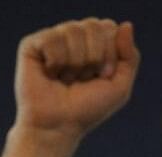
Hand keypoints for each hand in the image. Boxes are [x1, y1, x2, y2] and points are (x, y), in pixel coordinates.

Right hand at [15, 19, 138, 141]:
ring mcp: (52, 39)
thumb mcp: (119, 86)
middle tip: (84, 79)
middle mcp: (74, 37)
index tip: (103, 76)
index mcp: (95, 43)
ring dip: (74, 63)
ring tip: (66, 79)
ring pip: (72, 30)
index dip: (110, 53)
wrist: (58, 126)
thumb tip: (126, 25)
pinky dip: (55, 62)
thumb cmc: (87, 109)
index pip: (109, 28)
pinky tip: (50, 74)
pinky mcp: (32, 45)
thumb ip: (130, 56)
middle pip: (94, 25)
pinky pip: (51, 38)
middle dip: (94, 57)